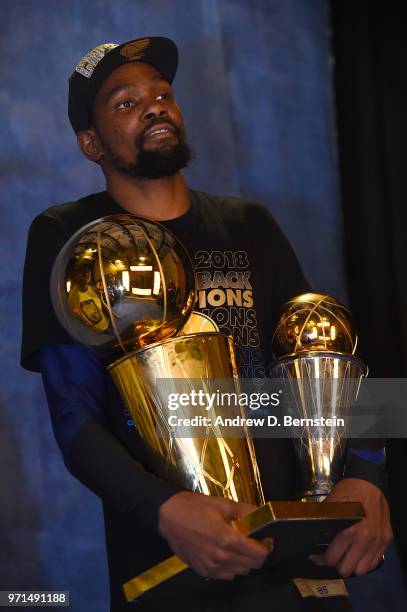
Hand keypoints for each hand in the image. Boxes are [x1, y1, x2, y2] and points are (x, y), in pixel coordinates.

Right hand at [158, 491, 272, 579]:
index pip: (259, 554)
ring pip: (240, 572)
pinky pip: (226, 576)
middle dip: (257, 554)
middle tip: (254, 541)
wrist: (168, 516)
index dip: (266, 547)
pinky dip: (231, 567)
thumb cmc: (195, 507)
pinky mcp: (202, 571)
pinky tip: (225, 553)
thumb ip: (246, 511)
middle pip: (252, 566)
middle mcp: (221, 557)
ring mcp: (211, 567)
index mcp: (228, 539)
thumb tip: (263, 513)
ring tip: (239, 546)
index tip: (266, 538)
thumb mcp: (223, 504)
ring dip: (245, 561)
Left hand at [310, 478, 392, 575]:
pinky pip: (375, 562)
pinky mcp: (386, 540)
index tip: (316, 557)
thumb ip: (323, 523)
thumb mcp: (331, 505)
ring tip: (345, 556)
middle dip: (336, 564)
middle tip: (331, 556)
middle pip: (347, 569)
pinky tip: (357, 553)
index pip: (333, 558)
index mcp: (351, 530)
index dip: (321, 560)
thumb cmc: (348, 491)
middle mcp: (367, 539)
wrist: (369, 481)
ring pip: (362, 570)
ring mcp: (379, 541)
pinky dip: (365, 562)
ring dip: (352, 565)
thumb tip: (310, 536)